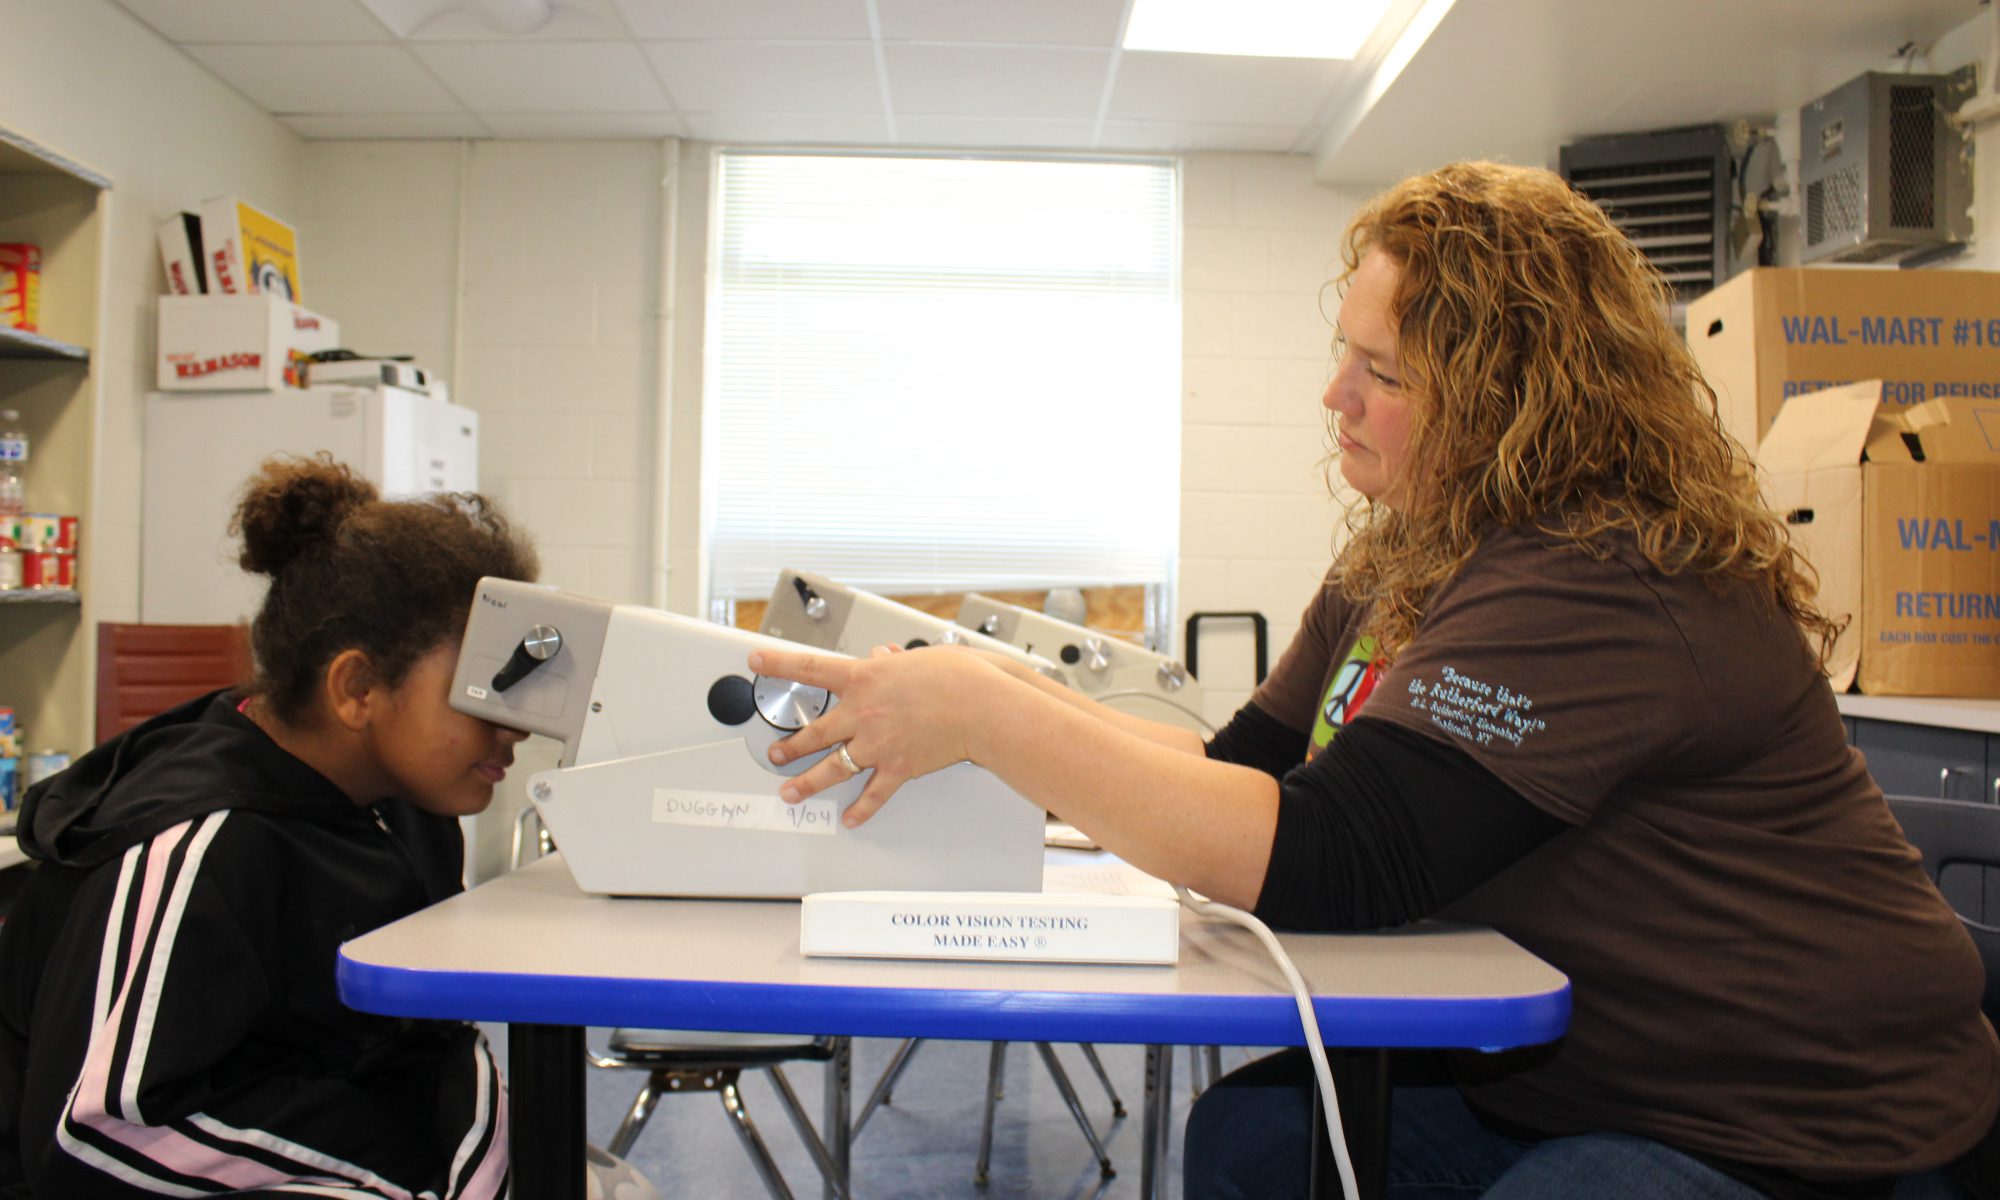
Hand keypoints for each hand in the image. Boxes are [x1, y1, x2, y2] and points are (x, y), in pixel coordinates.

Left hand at [749, 644, 1012, 826]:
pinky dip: (861, 808)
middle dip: (789, 746)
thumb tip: (882, 653)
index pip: (810, 668)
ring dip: (808, 782)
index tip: (757, 662)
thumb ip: (892, 659)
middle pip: (813, 733)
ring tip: (791, 791)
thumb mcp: (918, 657)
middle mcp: (863, 713)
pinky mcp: (898, 767)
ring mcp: (878, 743)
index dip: (778, 664)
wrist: (981, 706)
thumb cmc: (958, 677)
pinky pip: (873, 794)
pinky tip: (850, 817)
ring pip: (832, 767)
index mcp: (864, 678)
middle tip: (775, 753)